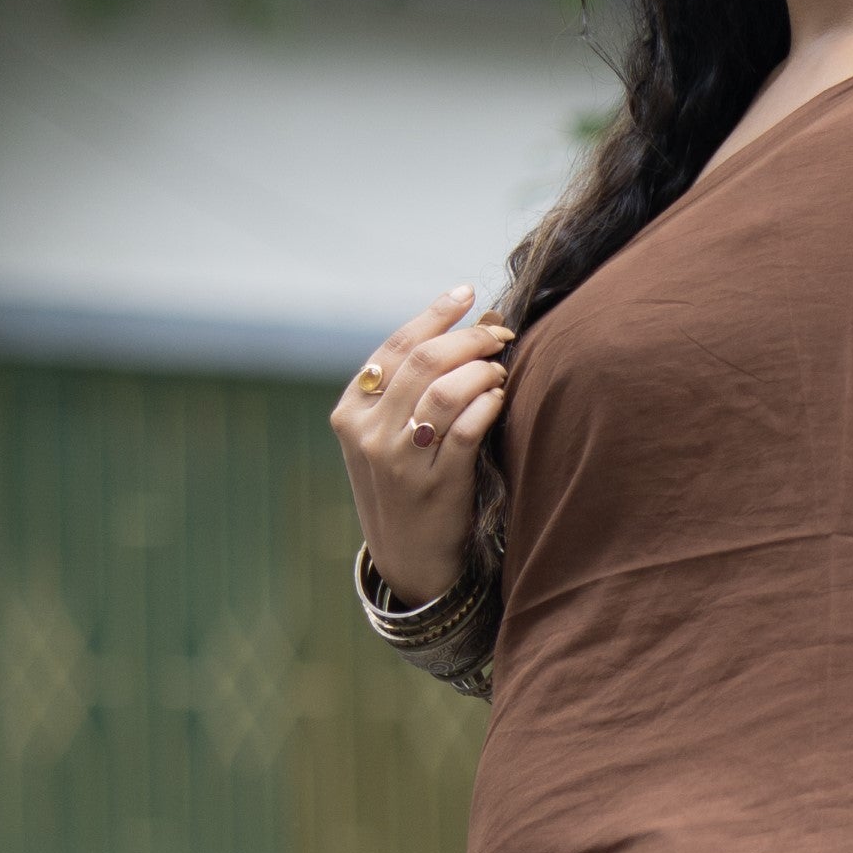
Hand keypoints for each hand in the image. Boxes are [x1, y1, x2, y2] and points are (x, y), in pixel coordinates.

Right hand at [331, 284, 513, 606]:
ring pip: (445, 390)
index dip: (435, 314)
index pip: (395, 346)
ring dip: (482, 370)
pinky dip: (488, 405)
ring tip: (500, 369)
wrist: (408, 559)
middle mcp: (367, 433)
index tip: (467, 293)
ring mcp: (399, 460)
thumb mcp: (387, 435)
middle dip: (469, 338)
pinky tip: (501, 398)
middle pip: (423, 361)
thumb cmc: (408, 484)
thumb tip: (474, 320)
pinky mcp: (434, 485)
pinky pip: (467, 430)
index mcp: (351, 410)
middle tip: (501, 333)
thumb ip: (411, 387)